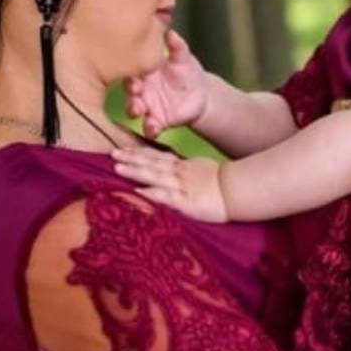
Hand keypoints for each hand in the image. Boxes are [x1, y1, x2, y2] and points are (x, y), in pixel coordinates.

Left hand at [111, 148, 228, 223]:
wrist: (238, 190)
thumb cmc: (223, 182)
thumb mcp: (201, 169)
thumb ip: (185, 168)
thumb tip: (172, 168)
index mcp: (182, 166)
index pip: (157, 156)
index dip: (138, 152)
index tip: (122, 149)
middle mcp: (178, 173)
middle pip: (151, 162)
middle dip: (130, 158)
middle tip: (112, 153)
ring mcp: (180, 186)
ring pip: (154, 176)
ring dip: (135, 171)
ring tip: (117, 168)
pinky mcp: (184, 202)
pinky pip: (164, 197)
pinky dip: (149, 193)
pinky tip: (136, 192)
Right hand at [123, 30, 210, 139]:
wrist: (201, 94)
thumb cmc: (187, 71)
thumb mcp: (183, 57)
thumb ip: (177, 46)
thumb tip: (171, 32)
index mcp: (144, 71)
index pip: (132, 70)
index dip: (130, 71)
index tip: (135, 74)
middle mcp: (141, 89)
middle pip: (129, 91)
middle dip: (128, 91)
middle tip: (135, 92)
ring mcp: (147, 106)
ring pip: (134, 109)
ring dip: (133, 110)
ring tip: (139, 111)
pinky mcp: (157, 120)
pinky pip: (149, 126)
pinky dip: (150, 128)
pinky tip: (154, 128)